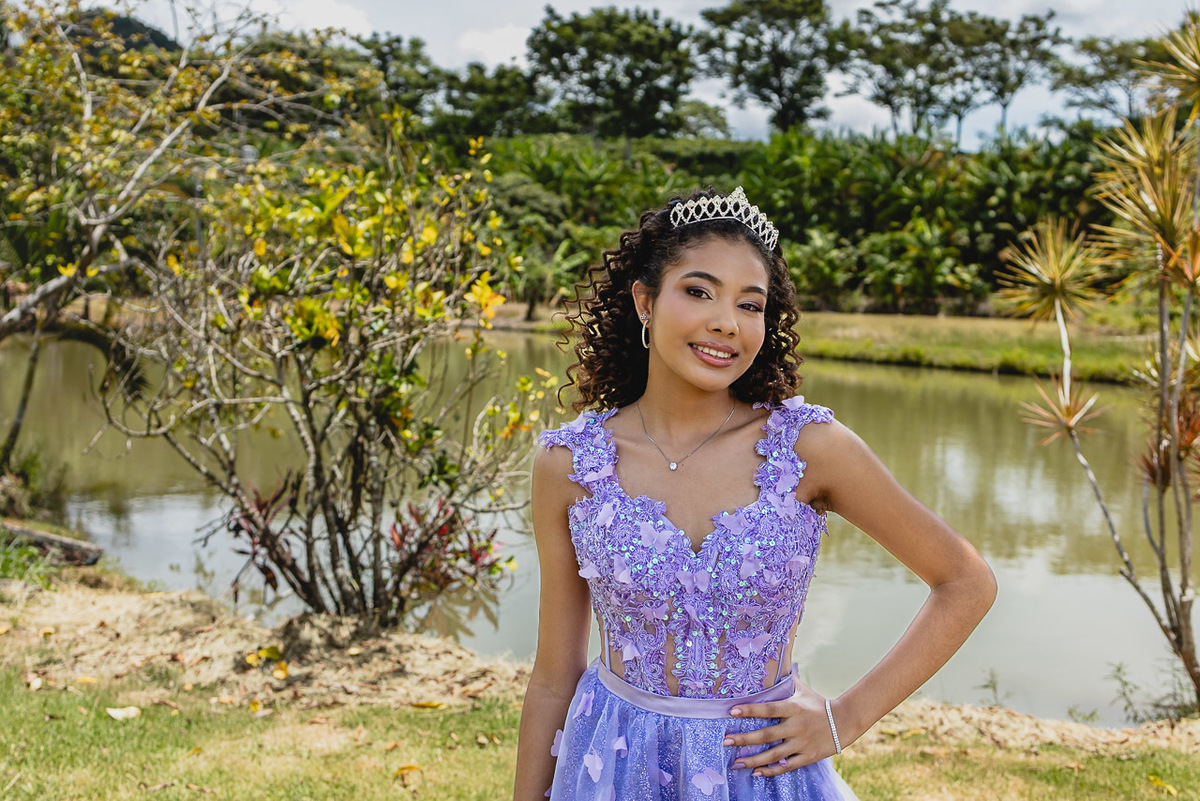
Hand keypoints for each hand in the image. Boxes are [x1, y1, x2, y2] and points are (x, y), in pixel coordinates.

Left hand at [722, 681, 839, 778]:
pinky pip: (786, 766)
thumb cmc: (818, 704)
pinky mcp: (808, 756)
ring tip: (735, 763)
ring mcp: (802, 743)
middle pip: (766, 735)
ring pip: (774, 754)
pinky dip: (771, 770)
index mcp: (793, 708)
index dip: (750, 710)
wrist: (845, 721)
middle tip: (726, 741)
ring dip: (753, 760)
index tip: (731, 711)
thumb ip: (786, 680)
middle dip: (744, 739)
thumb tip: (774, 662)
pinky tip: (756, 772)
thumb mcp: (803, 690)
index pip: (768, 709)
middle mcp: (796, 726)